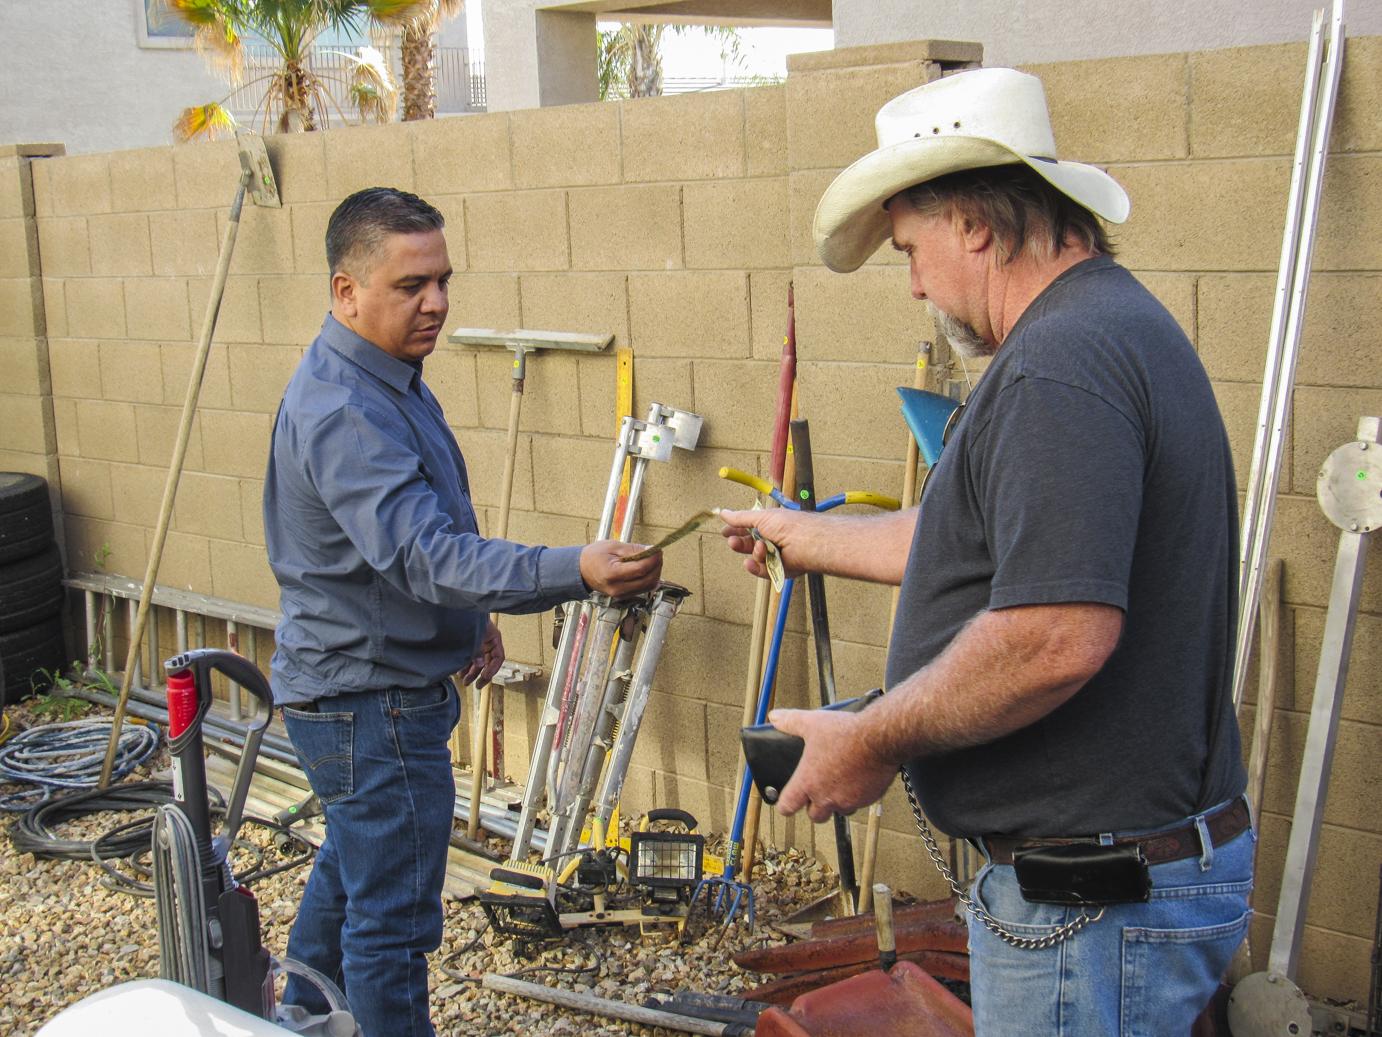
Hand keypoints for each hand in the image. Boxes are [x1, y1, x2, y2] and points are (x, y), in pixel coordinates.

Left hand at [461, 620, 504, 687]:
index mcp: (494, 638)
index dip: (493, 669)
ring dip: (471, 672)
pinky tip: (459, 671)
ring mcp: (479, 643)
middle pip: (488, 662)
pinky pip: (470, 657)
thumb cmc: (470, 618)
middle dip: (480, 674)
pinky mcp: (470, 644)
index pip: (498, 658)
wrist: (459, 607)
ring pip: (478, 662)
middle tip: (476, 686)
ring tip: (464, 680)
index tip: (485, 677)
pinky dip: (466, 665)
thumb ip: (477, 651)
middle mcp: (488, 642)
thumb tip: (480, 665)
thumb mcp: (475, 635)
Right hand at [580, 540, 662, 597]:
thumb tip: (651, 550)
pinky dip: (649, 577)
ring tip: (651, 559)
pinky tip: (645, 567)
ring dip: (655, 572)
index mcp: (612, 574)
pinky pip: (643, 588)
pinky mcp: (625, 596)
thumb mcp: (613, 546)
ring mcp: (621, 595)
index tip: (657, 549)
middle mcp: (617, 588)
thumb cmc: (593, 556)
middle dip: (657, 565)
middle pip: (648, 580)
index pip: (641, 569)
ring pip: (649, 586)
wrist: (581, 571)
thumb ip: (633, 550)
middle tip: (656, 553)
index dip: (653, 558)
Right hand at [719, 507, 812, 580]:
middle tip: (732, 541)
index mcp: (770, 525)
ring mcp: (776, 555)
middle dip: (739, 543)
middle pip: (749, 545)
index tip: (725, 532)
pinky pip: (762, 571)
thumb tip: (723, 513)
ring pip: (755, 558)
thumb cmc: (788, 526)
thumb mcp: (761, 518)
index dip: (736, 530)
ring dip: (754, 553)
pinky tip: (751, 563)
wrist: (806, 543)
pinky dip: (756, 567)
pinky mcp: (779, 570)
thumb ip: (741, 518)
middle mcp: (773, 540)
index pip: (748, 528)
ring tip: (760, 547)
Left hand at [769, 708, 895, 822]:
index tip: (786, 802)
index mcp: (808, 782)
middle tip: (816, 792)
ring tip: (839, 783)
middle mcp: (826, 796)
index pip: (788, 806)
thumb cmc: (846, 734)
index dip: (785, 805)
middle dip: (814, 807)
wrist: (879, 739)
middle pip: (815, 816)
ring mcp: (847, 800)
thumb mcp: (812, 723)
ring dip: (836, 802)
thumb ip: (791, 722)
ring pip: (838, 810)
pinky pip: (859, 804)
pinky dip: (856, 796)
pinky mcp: (867, 799)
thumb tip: (775, 718)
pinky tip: (858, 779)